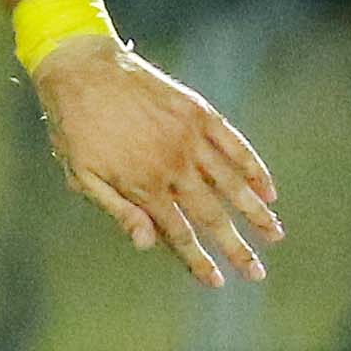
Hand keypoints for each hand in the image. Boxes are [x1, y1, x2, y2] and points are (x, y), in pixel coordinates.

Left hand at [33, 36, 282, 287]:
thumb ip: (117, 210)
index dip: (199, 261)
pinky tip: (269, 189)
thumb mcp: (81, 174)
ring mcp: (189, 138)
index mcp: (143, 184)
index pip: (179, 234)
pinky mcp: (198, 113)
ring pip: (232, 184)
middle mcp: (173, 165)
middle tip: (257, 272)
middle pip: (212, 216)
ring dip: (256, 212)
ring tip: (275, 235)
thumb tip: (146, 245)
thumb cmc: (75, 126)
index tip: (218, 282)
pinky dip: (254, 169)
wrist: (80, 68)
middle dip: (237, 247)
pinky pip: (235, 145)